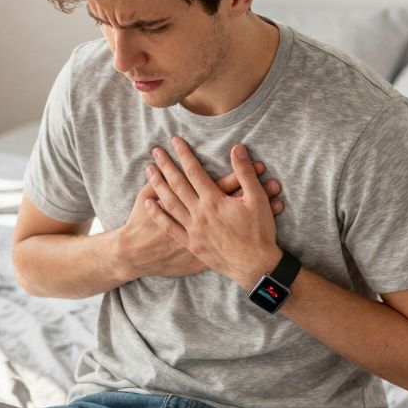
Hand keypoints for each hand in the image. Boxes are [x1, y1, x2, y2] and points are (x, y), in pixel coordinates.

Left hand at [145, 138, 282, 287]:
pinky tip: (150, 203)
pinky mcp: (191, 244)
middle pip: (178, 184)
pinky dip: (158, 215)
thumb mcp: (257, 199)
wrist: (254, 266)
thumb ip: (245, 173)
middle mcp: (200, 213)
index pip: (194, 171)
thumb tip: (237, 149)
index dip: (184, 154)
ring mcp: (193, 229)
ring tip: (149, 170)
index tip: (175, 141)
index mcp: (214, 200)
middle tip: (156, 151)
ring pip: (170, 203)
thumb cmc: (259, 232)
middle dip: (166, 165)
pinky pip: (170, 227)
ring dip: (158, 185)